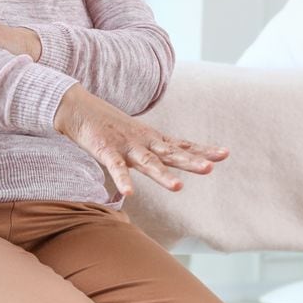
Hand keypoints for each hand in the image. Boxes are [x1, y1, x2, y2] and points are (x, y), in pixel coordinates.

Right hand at [54, 84, 229, 195]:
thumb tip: (170, 156)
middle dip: (191, 161)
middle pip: (172, 153)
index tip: (225, 153)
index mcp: (152, 139)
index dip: (202, 150)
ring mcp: (125, 146)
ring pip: (148, 162)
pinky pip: (115, 168)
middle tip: (211, 167)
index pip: (182, 145)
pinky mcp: (106, 150)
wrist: (78, 108)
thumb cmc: (108, 125)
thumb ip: (152, 150)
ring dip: (162, 175)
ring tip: (178, 187)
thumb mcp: (136, 136)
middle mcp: (144, 142)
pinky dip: (122, 180)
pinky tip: (130, 194)